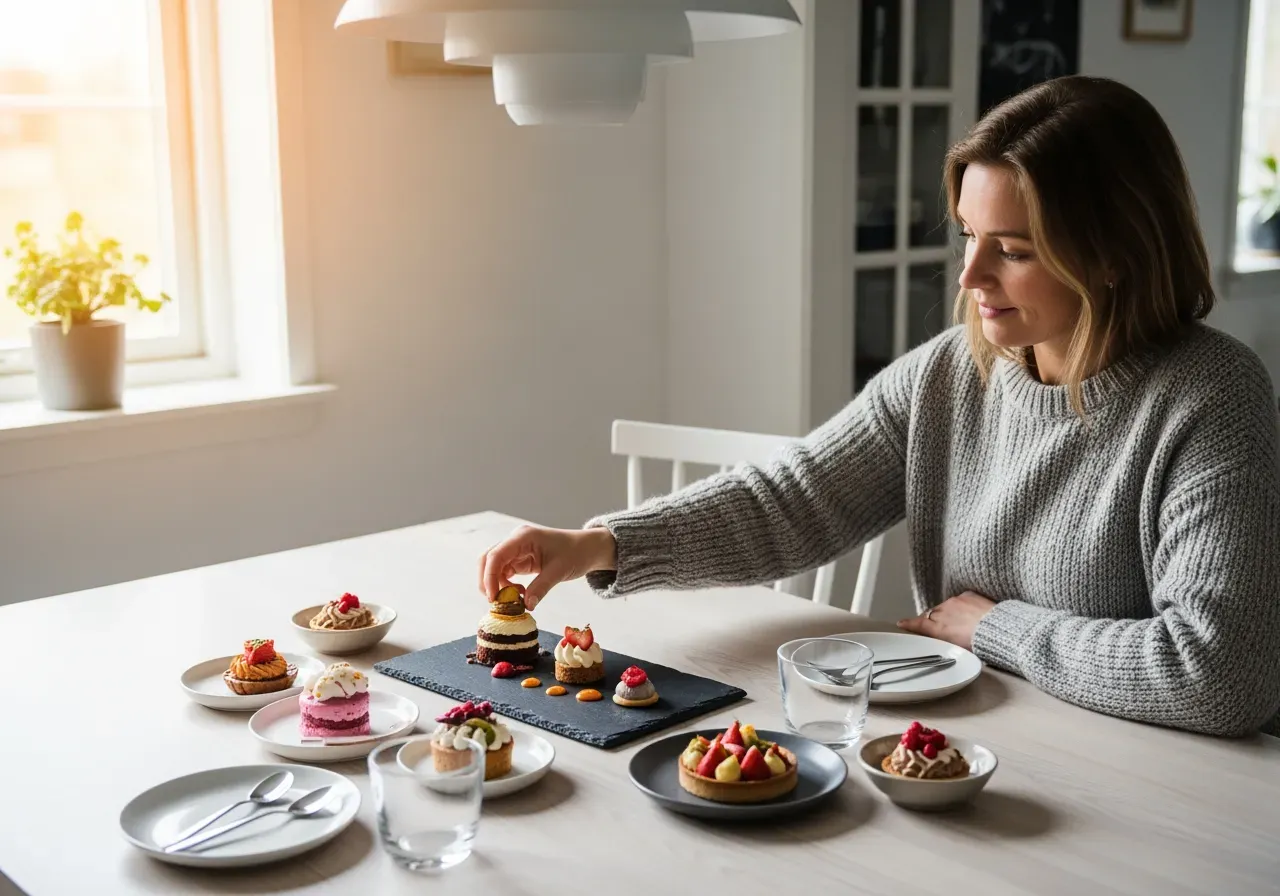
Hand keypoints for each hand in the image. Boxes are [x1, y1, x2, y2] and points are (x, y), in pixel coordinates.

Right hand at [477, 524, 616, 609]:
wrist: (588, 548)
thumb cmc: (576, 553)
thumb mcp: (559, 571)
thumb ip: (540, 588)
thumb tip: (526, 606)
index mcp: (523, 537)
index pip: (496, 556)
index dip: (490, 577)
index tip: (493, 598)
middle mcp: (515, 541)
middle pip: (488, 560)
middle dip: (488, 582)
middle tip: (498, 602)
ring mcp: (517, 549)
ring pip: (494, 568)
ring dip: (498, 585)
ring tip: (515, 599)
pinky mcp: (520, 559)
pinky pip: (505, 573)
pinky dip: (507, 586)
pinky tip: (520, 594)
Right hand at [896, 591, 996, 650]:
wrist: (998, 629)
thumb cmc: (980, 644)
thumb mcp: (957, 650)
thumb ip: (943, 643)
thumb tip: (939, 643)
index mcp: (938, 628)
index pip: (918, 624)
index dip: (909, 624)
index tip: (901, 623)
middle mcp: (942, 612)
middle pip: (932, 615)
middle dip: (936, 621)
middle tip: (947, 630)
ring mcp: (954, 602)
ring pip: (947, 606)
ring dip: (950, 613)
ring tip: (964, 623)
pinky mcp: (967, 595)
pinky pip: (960, 600)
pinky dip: (963, 606)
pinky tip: (972, 614)